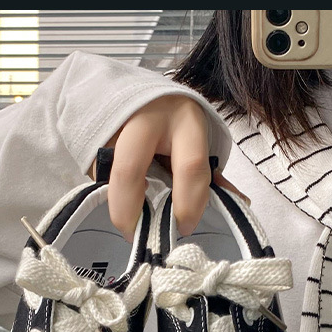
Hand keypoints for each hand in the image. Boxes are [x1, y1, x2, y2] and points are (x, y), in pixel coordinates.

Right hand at [90, 94, 248, 241]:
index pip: (190, 167)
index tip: (184, 228)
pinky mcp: (92, 138)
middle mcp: (145, 119)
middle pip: (128, 171)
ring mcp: (113, 127)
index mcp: (184, 121)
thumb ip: (209, 174)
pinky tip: (119, 194)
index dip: (188, 204)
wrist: (136, 96)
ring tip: (129, 217)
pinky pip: (97, 177)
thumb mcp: (195, 141)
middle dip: (128, 211)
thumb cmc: (173, 124)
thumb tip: (239, 204)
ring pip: (108, 177)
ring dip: (115, 204)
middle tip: (135, 235)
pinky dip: (108, 193)